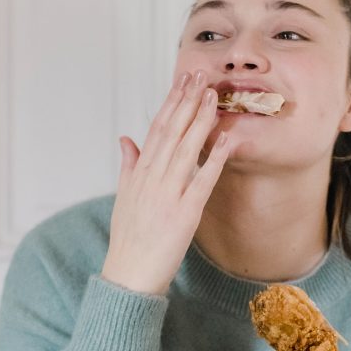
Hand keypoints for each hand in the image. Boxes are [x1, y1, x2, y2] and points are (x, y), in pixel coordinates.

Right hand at [102, 70, 229, 294]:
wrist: (129, 274)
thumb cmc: (128, 239)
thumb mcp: (123, 197)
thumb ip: (128, 165)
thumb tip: (126, 139)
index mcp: (139, 173)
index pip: (157, 128)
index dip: (171, 102)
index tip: (184, 80)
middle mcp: (152, 178)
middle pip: (172, 131)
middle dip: (187, 101)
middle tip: (202, 75)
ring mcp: (168, 194)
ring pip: (187, 149)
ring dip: (201, 121)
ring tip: (214, 96)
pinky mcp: (185, 213)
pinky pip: (203, 181)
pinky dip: (216, 160)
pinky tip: (227, 140)